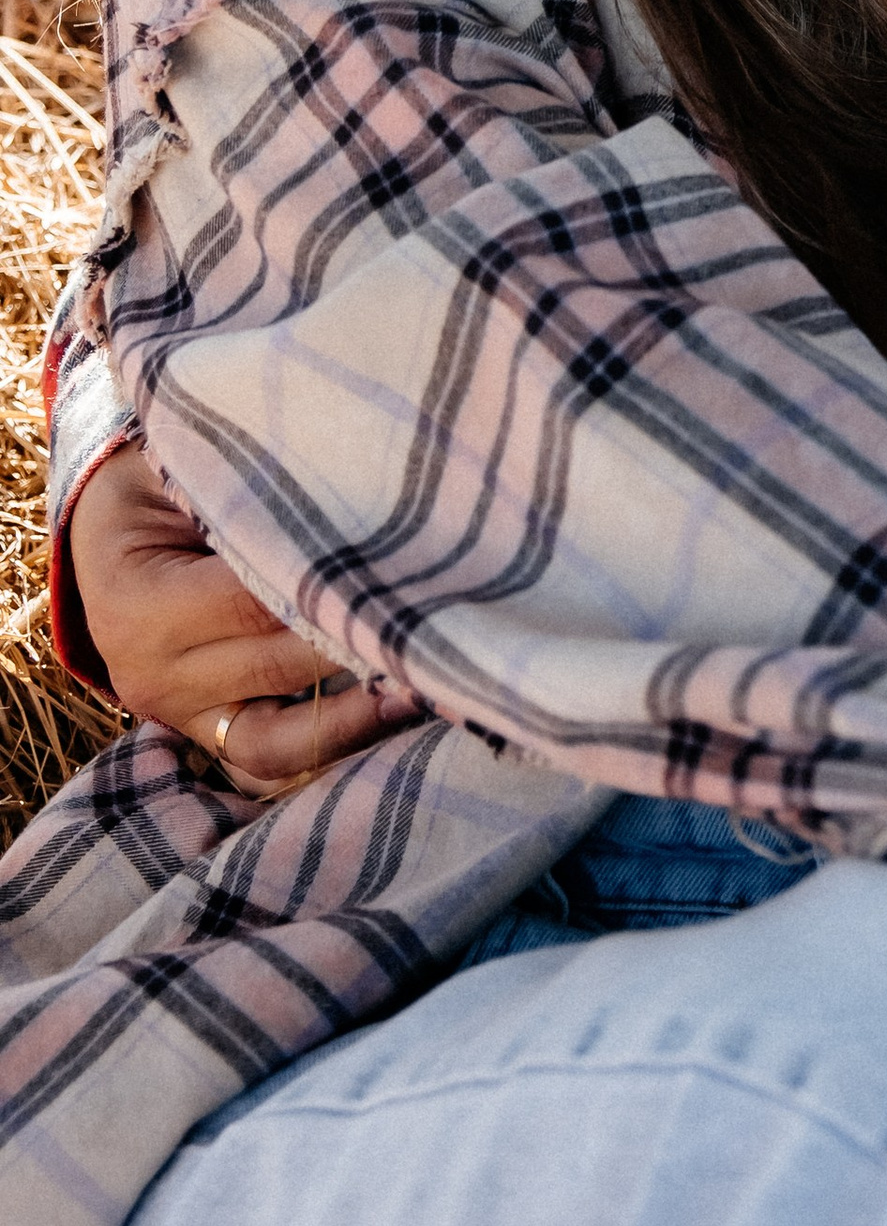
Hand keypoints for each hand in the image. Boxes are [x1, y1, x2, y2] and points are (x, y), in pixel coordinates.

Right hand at [63, 442, 423, 791]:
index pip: (254, 601)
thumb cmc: (154, 483)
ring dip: (358, 716)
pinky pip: (272, 764)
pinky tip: (396, 714)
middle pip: (280, 666)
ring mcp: (182, 717)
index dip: (334, 585)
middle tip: (444, 612)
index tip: (411, 562)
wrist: (102, 540)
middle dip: (362, 640)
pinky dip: (333, 745)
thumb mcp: (178, 462)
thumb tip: (340, 462)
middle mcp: (153, 676)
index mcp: (139, 604)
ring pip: (279, 741)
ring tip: (429, 683)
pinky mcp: (210, 738)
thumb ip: (243, 478)